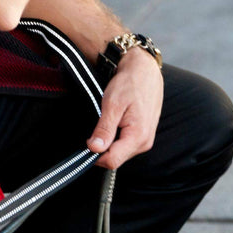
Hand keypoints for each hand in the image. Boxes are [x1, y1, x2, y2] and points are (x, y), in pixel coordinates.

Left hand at [86, 48, 163, 168]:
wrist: (145, 71)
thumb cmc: (130, 84)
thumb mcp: (112, 105)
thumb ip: (104, 129)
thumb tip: (94, 148)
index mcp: (138, 137)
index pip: (112, 161)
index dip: (96, 155)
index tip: (87, 141)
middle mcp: (144, 143)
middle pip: (116, 159)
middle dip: (103, 148)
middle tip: (97, 126)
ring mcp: (146, 141)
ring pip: (121, 153)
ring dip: (110, 142)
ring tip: (110, 121)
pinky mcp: (144, 137)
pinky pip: (126, 146)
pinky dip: (117, 138)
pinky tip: (116, 122)